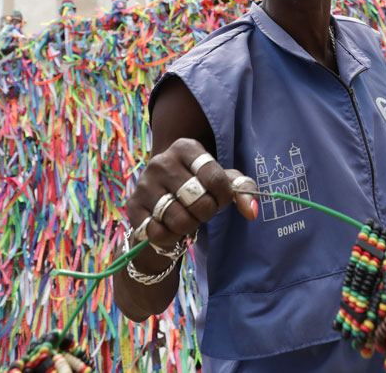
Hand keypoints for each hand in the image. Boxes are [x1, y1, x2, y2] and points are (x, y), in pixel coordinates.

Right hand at [125, 138, 257, 256]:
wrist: (159, 206)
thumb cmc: (197, 190)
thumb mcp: (221, 183)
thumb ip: (242, 190)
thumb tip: (253, 211)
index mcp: (185, 147)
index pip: (215, 178)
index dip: (223, 197)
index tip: (220, 199)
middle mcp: (161, 161)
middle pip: (199, 201)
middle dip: (207, 213)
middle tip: (201, 210)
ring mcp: (144, 183)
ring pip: (179, 219)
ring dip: (190, 227)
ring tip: (187, 219)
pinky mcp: (132, 206)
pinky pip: (158, 233)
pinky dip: (170, 238)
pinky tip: (170, 228)